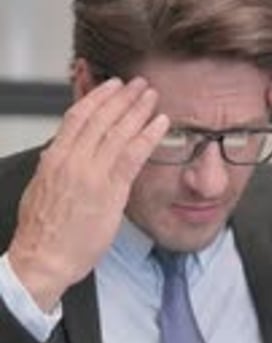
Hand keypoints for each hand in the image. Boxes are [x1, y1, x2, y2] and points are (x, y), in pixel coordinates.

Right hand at [8, 77, 167, 310]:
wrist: (44, 258)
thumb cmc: (43, 232)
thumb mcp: (41, 188)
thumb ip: (54, 168)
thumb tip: (59, 153)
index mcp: (55, 158)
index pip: (77, 115)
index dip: (97, 97)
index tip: (111, 86)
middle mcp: (74, 160)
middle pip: (101, 117)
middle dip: (122, 97)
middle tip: (138, 84)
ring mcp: (93, 174)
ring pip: (119, 131)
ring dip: (138, 109)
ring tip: (152, 96)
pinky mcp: (111, 191)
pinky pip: (134, 155)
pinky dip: (149, 135)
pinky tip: (161, 123)